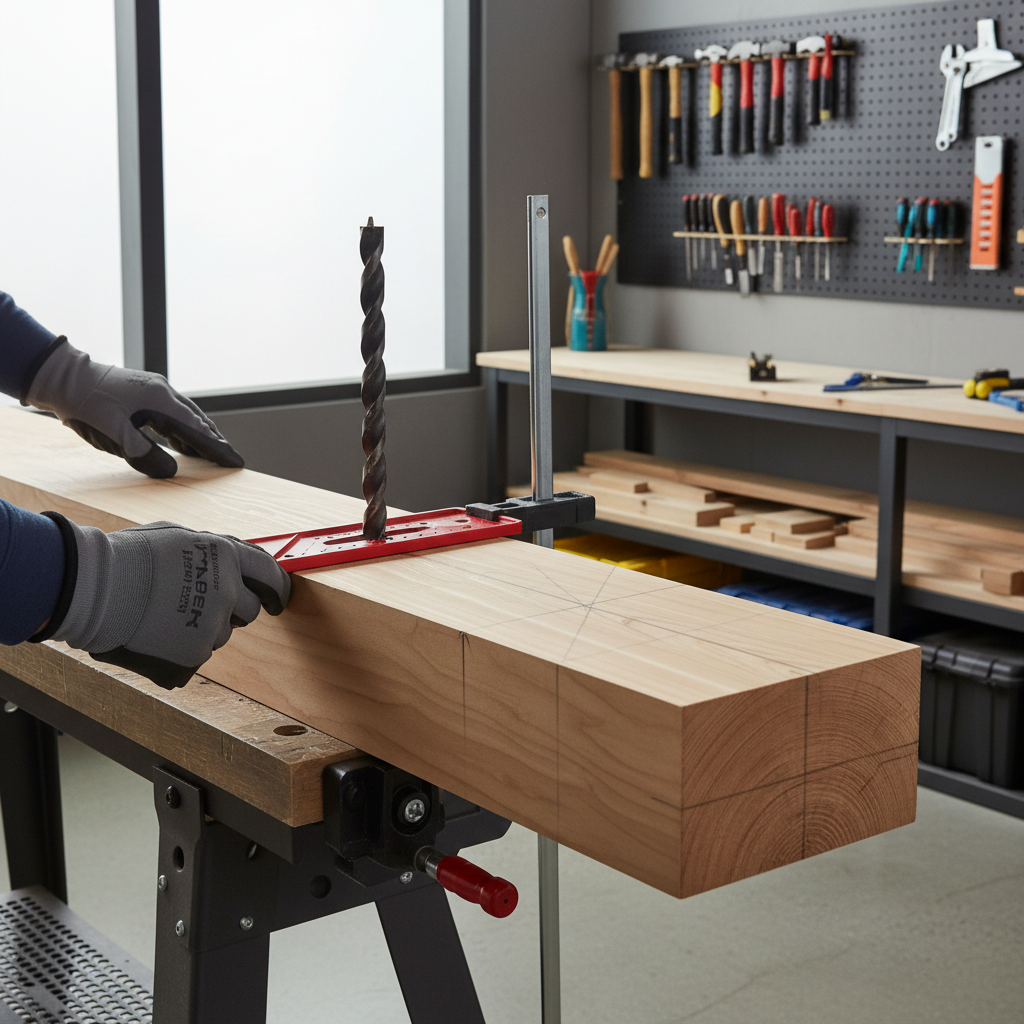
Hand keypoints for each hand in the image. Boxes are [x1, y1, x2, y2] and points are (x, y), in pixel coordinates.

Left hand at [25, 338, 242, 477]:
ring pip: (186, 415)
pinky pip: (172, 412)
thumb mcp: (117, 436)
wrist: (62, 377)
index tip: (234, 461)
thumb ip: (147, 456)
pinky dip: (183, 428)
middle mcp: (163, 391)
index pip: (198, 429)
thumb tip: (172, 471)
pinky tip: (182, 438)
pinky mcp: (143, 391)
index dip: (217, 448)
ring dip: (200, 434)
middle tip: (230, 459)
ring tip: (212, 452)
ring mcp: (154, 389)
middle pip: (198, 420)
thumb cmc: (88, 406)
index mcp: (161, 400)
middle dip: (215, 441)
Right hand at [39, 515, 290, 688]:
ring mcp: (213, 624)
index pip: (270, 574)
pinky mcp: (195, 654)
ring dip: (201, 629)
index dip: (277, 589)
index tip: (277, 600)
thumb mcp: (178, 536)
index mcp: (226, 556)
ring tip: (164, 617)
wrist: (95, 589)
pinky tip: (156, 636)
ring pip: (220, 634)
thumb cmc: (129, 557)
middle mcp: (228, 591)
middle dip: (232, 610)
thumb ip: (209, 551)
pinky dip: (180, 649)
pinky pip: (196, 654)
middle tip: (200, 606)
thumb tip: (224, 560)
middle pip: (249, 610)